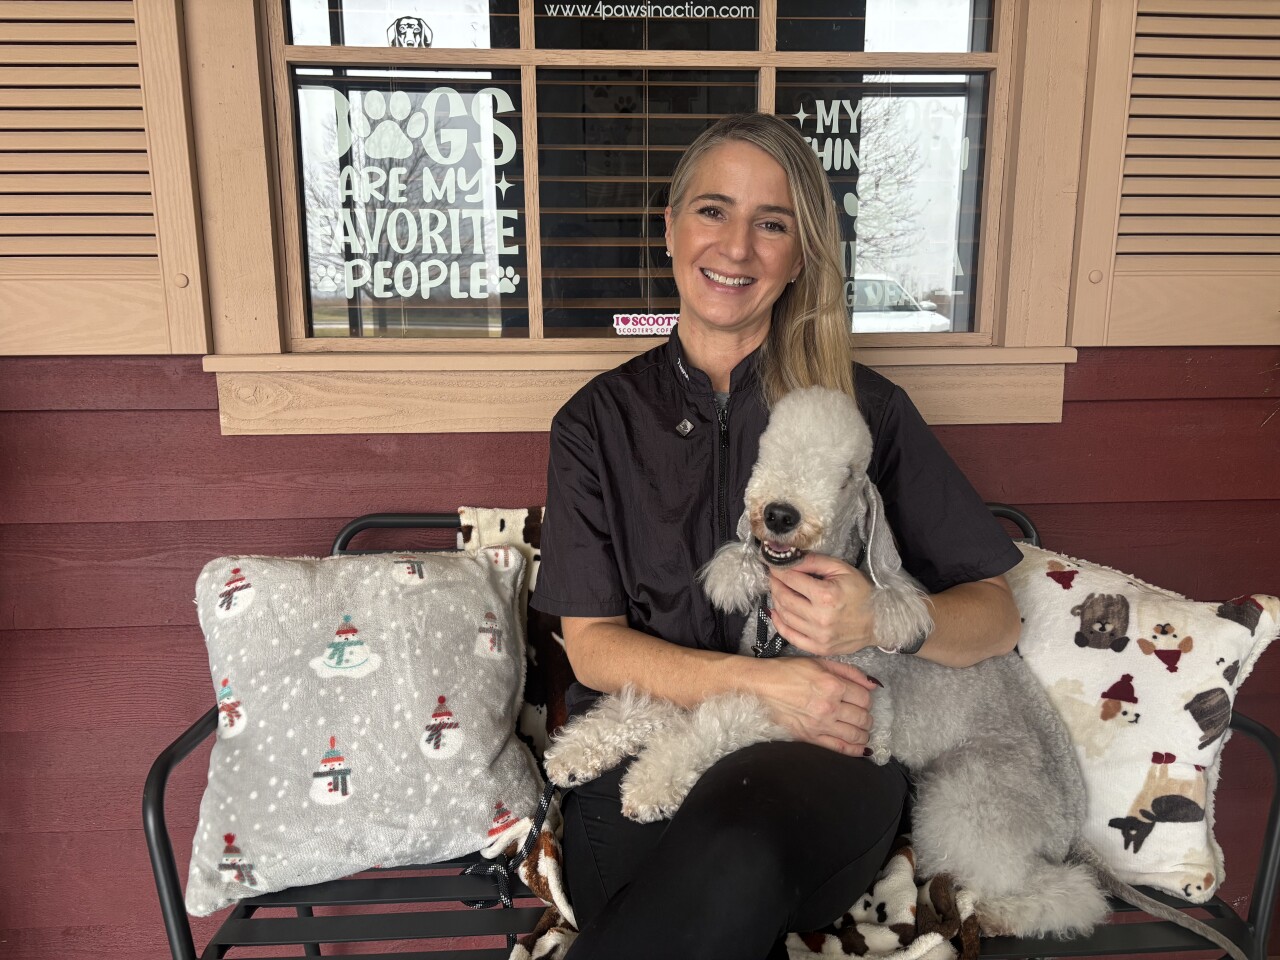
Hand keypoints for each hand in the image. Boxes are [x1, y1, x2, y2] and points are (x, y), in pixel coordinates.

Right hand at [749, 656, 877, 755]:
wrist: (761, 686)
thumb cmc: (788, 671)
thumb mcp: (819, 662)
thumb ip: (849, 672)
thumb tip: (873, 684)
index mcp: (832, 685)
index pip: (864, 698)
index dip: (866, 698)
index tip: (861, 698)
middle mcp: (829, 707)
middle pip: (863, 717)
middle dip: (867, 716)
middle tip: (862, 714)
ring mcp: (820, 725)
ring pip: (855, 734)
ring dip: (863, 733)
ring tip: (861, 729)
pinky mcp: (810, 738)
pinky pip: (839, 748)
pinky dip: (855, 750)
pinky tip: (861, 748)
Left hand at [768, 553, 875, 656]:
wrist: (880, 621)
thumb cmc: (862, 592)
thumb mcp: (841, 569)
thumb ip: (814, 562)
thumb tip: (789, 558)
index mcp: (826, 595)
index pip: (791, 580)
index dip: (778, 571)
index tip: (774, 566)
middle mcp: (820, 618)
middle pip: (784, 598)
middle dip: (775, 584)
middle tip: (774, 577)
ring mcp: (819, 636)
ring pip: (784, 616)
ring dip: (776, 601)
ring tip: (778, 591)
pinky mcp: (819, 648)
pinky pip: (790, 636)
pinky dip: (779, 623)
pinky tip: (777, 612)